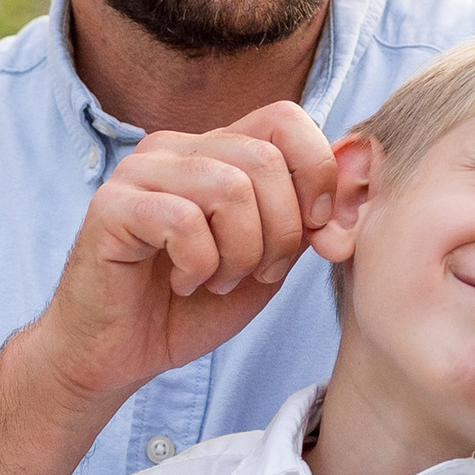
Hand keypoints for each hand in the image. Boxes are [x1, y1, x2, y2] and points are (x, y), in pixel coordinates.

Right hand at [27, 105, 337, 421]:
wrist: (117, 355)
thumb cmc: (190, 307)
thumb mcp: (271, 260)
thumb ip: (311, 215)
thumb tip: (364, 161)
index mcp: (215, 149)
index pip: (286, 118)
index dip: (318, 174)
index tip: (315, 232)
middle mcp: (175, 147)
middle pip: (265, 159)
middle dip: (281, 231)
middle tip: (255, 273)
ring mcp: (139, 172)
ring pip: (228, 187)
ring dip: (241, 253)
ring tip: (218, 280)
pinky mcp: (111, 207)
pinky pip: (183, 221)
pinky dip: (199, 265)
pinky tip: (184, 282)